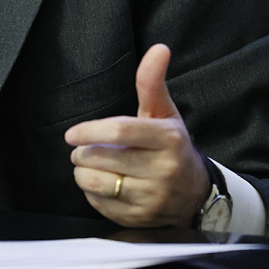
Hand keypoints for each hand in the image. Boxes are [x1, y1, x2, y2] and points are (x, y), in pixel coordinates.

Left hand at [63, 44, 210, 227]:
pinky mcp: (143, 220)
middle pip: (103, 159)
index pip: (119, 131)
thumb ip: (153, 82)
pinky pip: (102, 205)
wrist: (197, 193)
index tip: (71, 133)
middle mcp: (164, 171)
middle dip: (82, 152)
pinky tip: (100, 183)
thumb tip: (159, 48)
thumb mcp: (165, 113)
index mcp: (168, 140)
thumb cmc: (173, 146)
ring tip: (87, 164)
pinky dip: (92, 193)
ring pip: (98, 184)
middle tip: (80, 149)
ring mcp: (154, 199)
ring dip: (82, 172)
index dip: (89, 131)